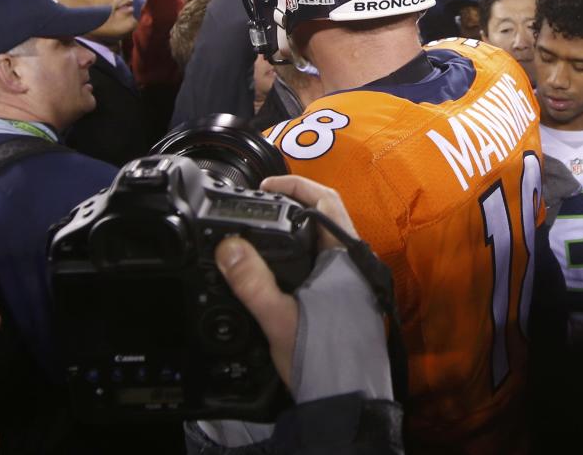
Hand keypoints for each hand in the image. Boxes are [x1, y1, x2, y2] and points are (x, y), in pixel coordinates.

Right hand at [214, 176, 353, 387]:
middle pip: (327, 213)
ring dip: (299, 224)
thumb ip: (252, 281)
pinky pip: (324, 257)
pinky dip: (302, 247)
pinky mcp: (346, 294)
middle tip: (262, 201)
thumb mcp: (279, 319)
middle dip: (295, 201)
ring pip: (326, 236)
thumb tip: (229, 246)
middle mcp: (353, 262)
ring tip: (265, 224)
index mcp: (345, 258)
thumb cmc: (322, 359)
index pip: (326, 201)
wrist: (344, 396)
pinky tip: (280, 260)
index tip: (266, 186)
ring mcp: (352, 278)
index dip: (295, 185)